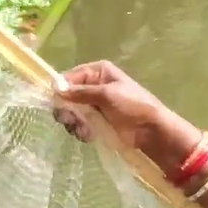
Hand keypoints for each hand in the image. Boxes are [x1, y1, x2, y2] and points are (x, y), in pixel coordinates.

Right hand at [51, 60, 197, 165]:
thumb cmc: (133, 106)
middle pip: (67, 95)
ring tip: (83, 130)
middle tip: (70, 120)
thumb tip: (55, 88)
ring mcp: (95, 105)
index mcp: (98, 72)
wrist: (152, 131)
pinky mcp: (97, 122)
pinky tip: (88, 136)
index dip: (61, 90)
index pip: (69, 77)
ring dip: (74, 122)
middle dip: (66, 109)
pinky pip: (80, 124)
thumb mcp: (107, 94)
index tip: (58, 103)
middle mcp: (94, 85)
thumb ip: (80, 92)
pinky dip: (81, 131)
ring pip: (71, 112)